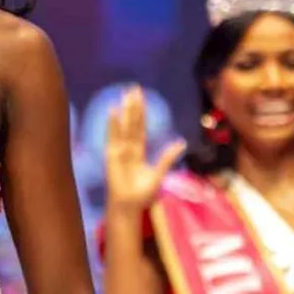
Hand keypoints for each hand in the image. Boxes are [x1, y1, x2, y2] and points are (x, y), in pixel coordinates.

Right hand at [105, 86, 185, 212]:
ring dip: (125, 110)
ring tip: (125, 94)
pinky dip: (112, 123)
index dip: (141, 112)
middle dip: (133, 105)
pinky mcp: (112, 154)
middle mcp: (128, 147)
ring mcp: (119, 149)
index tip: (141, 97)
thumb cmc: (142, 194)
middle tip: (133, 87)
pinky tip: (113, 110)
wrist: (129, 206)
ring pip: (125, 126)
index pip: (141, 127)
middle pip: (132, 122)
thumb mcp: (159, 173)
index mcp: (139, 151)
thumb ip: (168, 157)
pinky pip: (113, 136)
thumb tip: (181, 143)